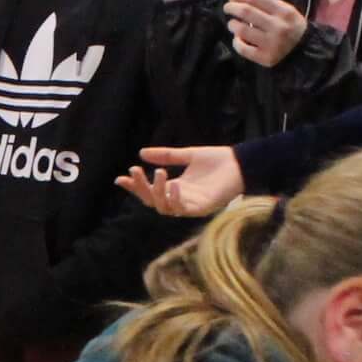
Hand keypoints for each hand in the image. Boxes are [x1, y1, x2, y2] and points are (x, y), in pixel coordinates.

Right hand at [116, 144, 244, 217]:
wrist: (240, 163)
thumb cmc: (218, 160)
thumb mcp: (187, 155)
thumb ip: (166, 155)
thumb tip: (142, 152)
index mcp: (176, 187)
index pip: (149, 191)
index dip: (134, 187)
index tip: (120, 179)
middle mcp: (180, 199)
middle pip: (152, 201)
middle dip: (141, 188)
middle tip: (135, 171)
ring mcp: (190, 205)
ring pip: (164, 207)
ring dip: (157, 192)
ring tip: (159, 173)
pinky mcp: (202, 208)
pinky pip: (183, 209)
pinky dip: (176, 199)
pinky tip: (174, 185)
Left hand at [225, 0, 306, 68]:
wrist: (304, 50)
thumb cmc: (290, 26)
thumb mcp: (286, 10)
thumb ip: (267, 4)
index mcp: (284, 11)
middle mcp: (278, 27)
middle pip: (246, 11)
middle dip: (231, 7)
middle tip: (227, 8)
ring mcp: (272, 43)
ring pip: (241, 30)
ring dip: (232, 24)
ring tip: (232, 24)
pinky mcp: (265, 58)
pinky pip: (243, 48)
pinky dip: (236, 42)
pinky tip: (237, 38)